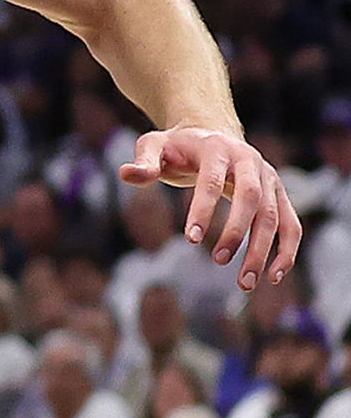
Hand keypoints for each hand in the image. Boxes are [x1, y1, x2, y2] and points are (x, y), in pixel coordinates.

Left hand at [123, 126, 303, 287]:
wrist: (212, 134)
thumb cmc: (177, 146)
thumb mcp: (154, 145)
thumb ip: (144, 162)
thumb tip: (126, 173)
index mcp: (218, 149)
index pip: (212, 181)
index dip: (203, 209)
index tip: (190, 239)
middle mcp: (250, 161)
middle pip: (251, 197)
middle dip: (237, 230)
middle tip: (218, 260)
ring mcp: (269, 178)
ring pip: (274, 215)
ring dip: (262, 249)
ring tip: (244, 283)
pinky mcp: (278, 195)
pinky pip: (290, 223)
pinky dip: (286, 249)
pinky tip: (273, 277)